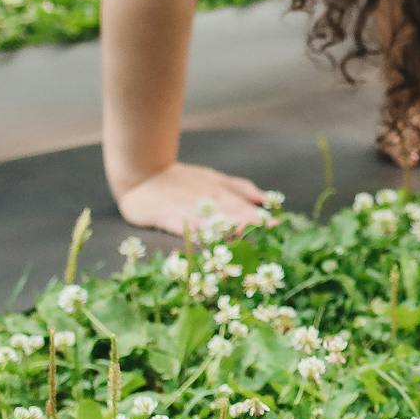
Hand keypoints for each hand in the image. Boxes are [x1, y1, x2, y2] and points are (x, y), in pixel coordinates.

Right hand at [115, 160, 272, 237]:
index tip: (276, 224)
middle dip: (250, 222)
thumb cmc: (181, 180)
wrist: (143, 176)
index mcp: (219, 190)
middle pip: (231, 212)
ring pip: (211, 220)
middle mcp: (206, 200)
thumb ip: (239, 188)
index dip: (259, 214)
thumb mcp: (214, 178)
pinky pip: (185, 227)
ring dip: (228, 228)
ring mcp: (188, 209)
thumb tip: (266, 199)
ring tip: (245, 236)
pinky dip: (197, 234)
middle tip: (267, 232)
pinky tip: (207, 241)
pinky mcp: (168, 218)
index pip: (243, 203)